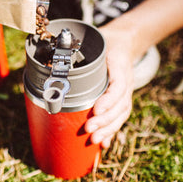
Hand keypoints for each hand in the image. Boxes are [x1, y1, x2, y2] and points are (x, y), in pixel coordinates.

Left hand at [85, 24, 134, 147]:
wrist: (124, 41)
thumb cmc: (106, 41)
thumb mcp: (95, 38)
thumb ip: (79, 45)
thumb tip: (56, 51)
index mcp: (119, 65)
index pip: (118, 86)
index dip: (108, 100)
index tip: (96, 109)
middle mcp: (125, 80)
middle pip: (120, 105)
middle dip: (104, 120)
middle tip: (88, 129)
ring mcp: (126, 90)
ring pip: (121, 113)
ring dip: (108, 129)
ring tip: (94, 140)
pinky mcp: (122, 98)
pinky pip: (119, 116)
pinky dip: (112, 130)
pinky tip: (104, 143)